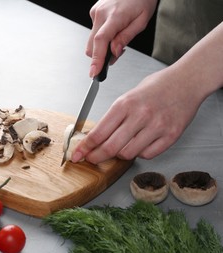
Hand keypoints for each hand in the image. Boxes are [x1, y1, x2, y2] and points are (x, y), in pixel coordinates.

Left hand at [72, 67, 204, 163]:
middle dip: (96, 157)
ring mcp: (157, 126)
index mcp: (125, 104)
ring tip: (121, 146)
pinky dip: (140, 152)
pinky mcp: (171, 135)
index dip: (85, 148)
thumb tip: (97, 138)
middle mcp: (140, 115)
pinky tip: (140, 143)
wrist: (187, 80)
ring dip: (120, 154)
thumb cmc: (156, 87)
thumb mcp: (128, 96)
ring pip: (128, 153)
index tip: (76, 155)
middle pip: (110, 148)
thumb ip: (114, 118)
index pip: (98, 133)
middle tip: (92, 159)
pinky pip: (148, 154)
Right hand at [87, 0, 157, 76]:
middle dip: (101, 56)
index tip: (94, 72)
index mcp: (115, 16)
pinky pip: (94, 32)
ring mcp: (95, 12)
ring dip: (102, 46)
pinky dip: (102, 37)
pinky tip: (113, 30)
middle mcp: (101, 14)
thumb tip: (114, 52)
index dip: (96, 59)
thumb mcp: (141, 21)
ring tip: (117, 39)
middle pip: (92, 45)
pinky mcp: (93, 12)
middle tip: (117, 53)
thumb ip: (126, 38)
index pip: (101, 41)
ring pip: (92, 40)